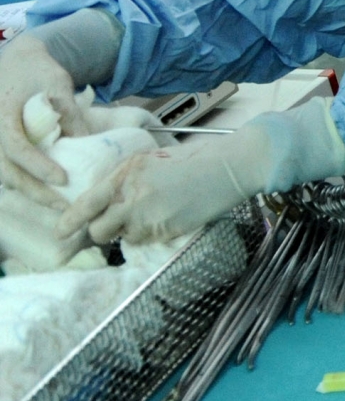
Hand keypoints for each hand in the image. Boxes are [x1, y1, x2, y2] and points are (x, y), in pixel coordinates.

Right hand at [0, 36, 88, 207]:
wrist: (16, 58)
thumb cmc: (38, 69)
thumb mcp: (57, 83)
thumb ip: (69, 112)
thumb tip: (88, 144)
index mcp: (2, 113)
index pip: (17, 147)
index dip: (38, 166)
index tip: (63, 179)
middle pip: (5, 169)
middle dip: (34, 190)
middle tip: (64, 205)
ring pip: (2, 173)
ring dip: (28, 190)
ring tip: (57, 203)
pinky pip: (5, 167)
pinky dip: (22, 180)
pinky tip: (45, 190)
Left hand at [59, 130, 267, 244]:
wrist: (228, 168)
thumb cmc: (191, 159)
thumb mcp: (148, 159)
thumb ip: (122, 179)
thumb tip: (101, 199)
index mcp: (125, 175)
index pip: (86, 204)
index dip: (69, 221)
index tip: (61, 232)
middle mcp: (132, 198)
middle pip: (99, 230)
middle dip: (102, 231)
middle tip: (115, 224)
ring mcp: (150, 217)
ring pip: (124, 237)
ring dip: (131, 231)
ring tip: (152, 214)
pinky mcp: (167, 231)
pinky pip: (147, 241)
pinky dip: (151, 234)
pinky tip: (167, 217)